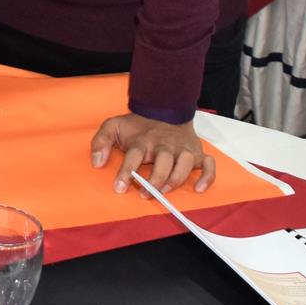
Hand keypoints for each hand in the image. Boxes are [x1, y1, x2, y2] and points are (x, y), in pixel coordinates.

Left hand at [90, 112, 216, 194]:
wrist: (164, 109)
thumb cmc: (137, 125)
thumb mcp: (113, 127)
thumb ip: (101, 142)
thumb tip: (97, 162)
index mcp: (143, 141)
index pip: (134, 156)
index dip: (127, 172)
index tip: (119, 188)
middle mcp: (165, 145)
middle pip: (163, 163)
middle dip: (154, 180)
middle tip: (144, 195)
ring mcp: (183, 149)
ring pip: (185, 164)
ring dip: (176, 179)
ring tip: (165, 191)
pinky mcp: (198, 152)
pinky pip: (208, 165)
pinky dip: (206, 178)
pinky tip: (198, 189)